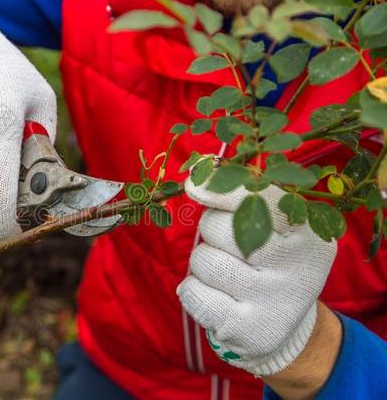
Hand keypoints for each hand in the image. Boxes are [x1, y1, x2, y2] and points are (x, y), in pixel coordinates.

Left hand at [177, 177, 336, 375]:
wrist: (283, 325)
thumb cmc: (269, 260)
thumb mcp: (275, 225)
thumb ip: (246, 195)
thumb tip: (200, 171)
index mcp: (310, 232)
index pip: (261, 199)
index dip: (221, 189)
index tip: (193, 185)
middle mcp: (298, 267)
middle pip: (217, 227)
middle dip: (211, 230)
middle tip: (231, 245)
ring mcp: (273, 301)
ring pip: (201, 260)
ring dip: (202, 263)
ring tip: (228, 274)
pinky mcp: (248, 330)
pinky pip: (192, 293)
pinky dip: (192, 290)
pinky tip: (214, 296)